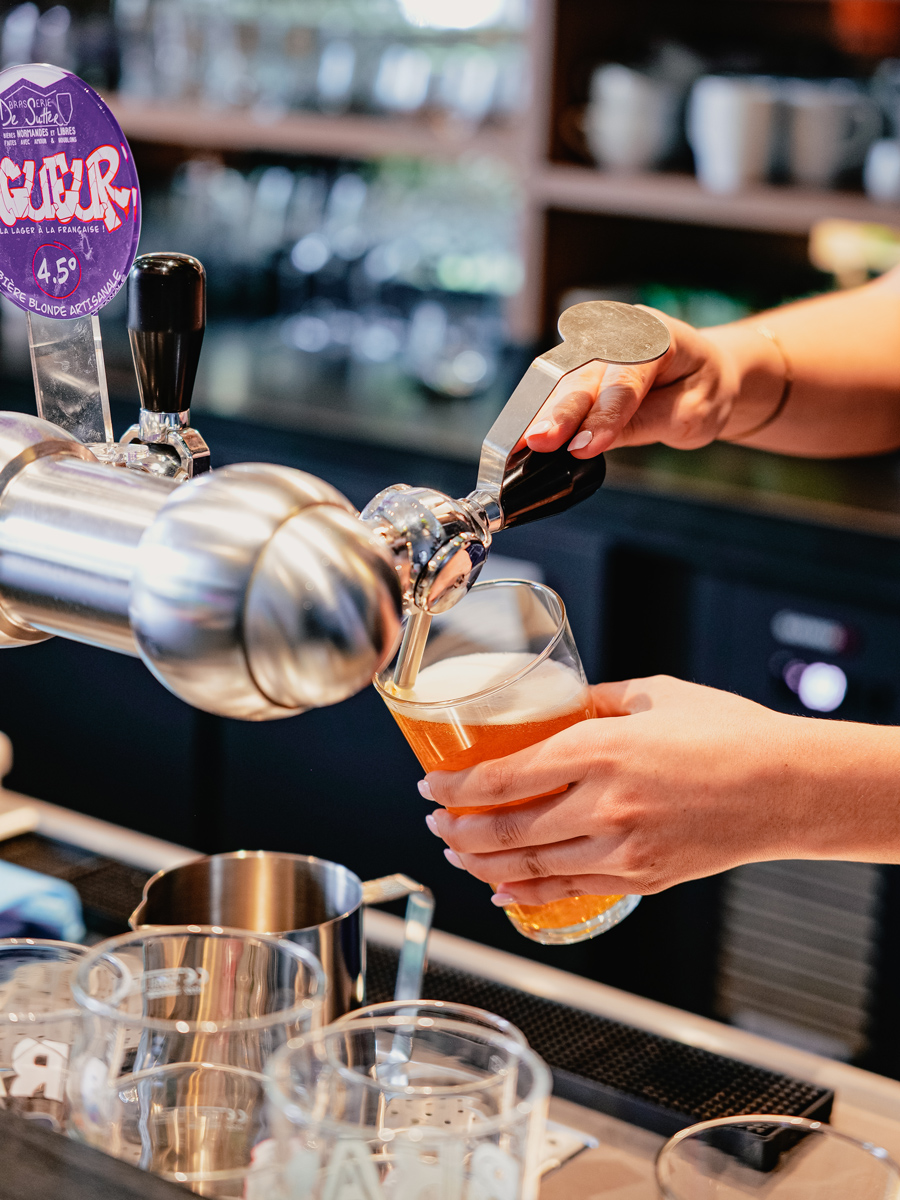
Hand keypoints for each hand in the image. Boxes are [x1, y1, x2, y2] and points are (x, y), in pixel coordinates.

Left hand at [422, 676, 892, 904]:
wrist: (789, 788)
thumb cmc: (729, 734)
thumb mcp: (653, 695)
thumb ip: (596, 700)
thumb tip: (559, 705)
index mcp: (599, 750)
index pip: (503, 777)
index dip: (456, 786)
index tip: (430, 785)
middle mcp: (603, 805)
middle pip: (506, 828)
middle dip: (458, 829)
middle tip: (436, 823)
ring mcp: (622, 849)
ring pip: (530, 865)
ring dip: (482, 863)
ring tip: (458, 853)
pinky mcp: (642, 879)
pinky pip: (569, 891)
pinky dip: (527, 893)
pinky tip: (503, 890)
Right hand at [522, 310, 741, 457]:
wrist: (703, 373)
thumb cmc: (700, 389)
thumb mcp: (691, 414)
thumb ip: (645, 422)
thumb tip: (593, 441)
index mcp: (658, 337)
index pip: (626, 382)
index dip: (603, 416)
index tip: (582, 447)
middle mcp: (620, 334)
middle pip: (585, 377)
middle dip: (560, 412)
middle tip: (538, 441)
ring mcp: (597, 346)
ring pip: (563, 381)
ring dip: (542, 414)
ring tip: (522, 443)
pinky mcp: (581, 365)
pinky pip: (557, 386)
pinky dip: (540, 412)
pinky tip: (523, 434)